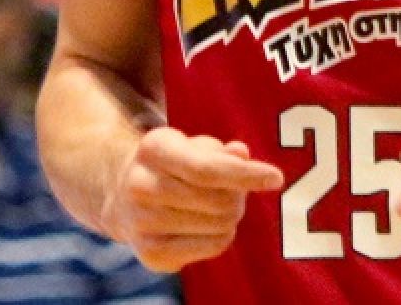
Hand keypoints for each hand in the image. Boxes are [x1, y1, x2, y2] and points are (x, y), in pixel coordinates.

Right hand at [99, 127, 284, 272]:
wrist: (123, 194)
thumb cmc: (175, 163)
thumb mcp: (195, 145)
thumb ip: (222, 151)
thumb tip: (241, 154)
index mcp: (154, 149)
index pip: (207, 169)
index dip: (245, 175)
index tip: (277, 178)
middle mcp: (140, 186)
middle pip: (219, 201)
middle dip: (240, 196)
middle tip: (235, 191)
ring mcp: (141, 223)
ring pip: (220, 225)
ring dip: (232, 216)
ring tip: (217, 206)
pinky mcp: (150, 254)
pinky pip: (213, 247)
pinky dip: (223, 236)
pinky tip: (208, 225)